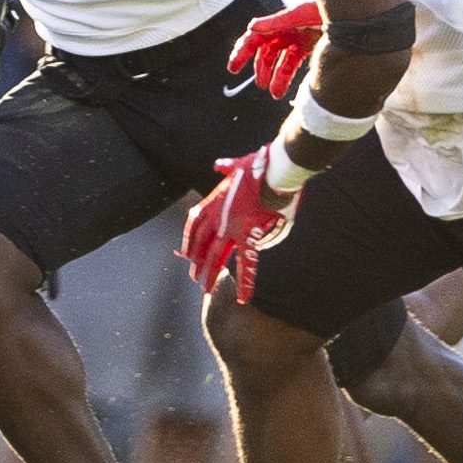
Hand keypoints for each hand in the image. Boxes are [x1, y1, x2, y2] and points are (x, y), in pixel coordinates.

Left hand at [182, 147, 295, 298]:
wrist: (274, 169)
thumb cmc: (260, 164)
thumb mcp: (237, 164)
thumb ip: (225, 167)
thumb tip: (219, 165)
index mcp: (213, 202)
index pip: (195, 225)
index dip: (190, 240)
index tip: (187, 253)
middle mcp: (218, 217)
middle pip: (202, 244)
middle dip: (197, 262)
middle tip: (194, 277)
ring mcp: (231, 227)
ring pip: (217, 256)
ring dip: (210, 273)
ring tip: (205, 289)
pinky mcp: (249, 235)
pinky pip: (247, 263)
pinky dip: (246, 281)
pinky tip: (243, 297)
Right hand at [228, 2, 323, 98]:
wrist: (358, 15)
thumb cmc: (329, 8)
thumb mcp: (301, 14)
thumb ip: (276, 22)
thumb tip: (251, 27)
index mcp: (281, 22)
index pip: (255, 37)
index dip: (242, 52)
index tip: (233, 68)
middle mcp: (287, 30)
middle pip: (266, 51)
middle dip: (259, 68)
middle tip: (259, 85)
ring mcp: (298, 38)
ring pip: (280, 60)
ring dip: (274, 76)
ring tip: (273, 92)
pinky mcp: (310, 46)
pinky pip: (293, 63)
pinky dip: (287, 75)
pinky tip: (285, 87)